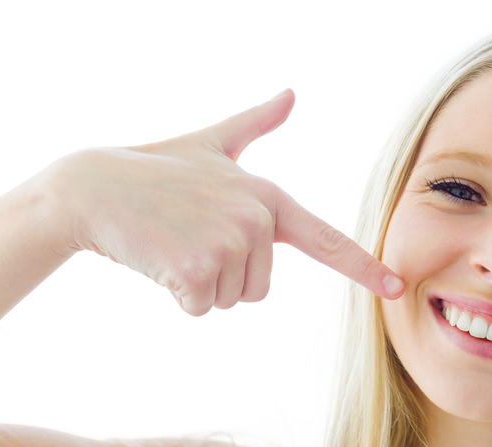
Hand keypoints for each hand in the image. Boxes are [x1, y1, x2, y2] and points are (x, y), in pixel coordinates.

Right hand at [52, 90, 402, 315]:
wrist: (93, 187)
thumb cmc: (155, 169)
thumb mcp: (212, 144)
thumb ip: (254, 124)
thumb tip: (289, 93)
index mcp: (269, 197)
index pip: (327, 239)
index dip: (364, 267)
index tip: (398, 287)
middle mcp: (258, 219)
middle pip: (261, 287)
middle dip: (225, 275)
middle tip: (190, 238)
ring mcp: (231, 243)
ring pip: (233, 299)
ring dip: (201, 284)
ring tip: (176, 244)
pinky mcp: (199, 269)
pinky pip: (203, 308)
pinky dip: (179, 295)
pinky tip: (161, 261)